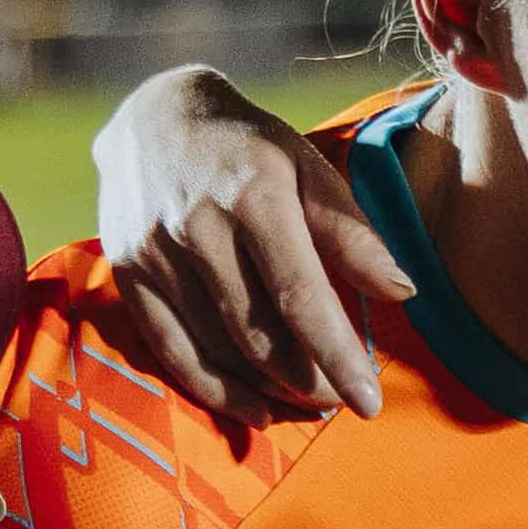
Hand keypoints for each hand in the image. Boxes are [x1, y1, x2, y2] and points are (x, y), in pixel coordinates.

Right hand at [88, 65, 414, 421]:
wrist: (152, 118)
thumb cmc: (247, 146)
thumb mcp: (307, 166)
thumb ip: (350, 231)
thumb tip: (400, 292)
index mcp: (254, 195)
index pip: (301, 296)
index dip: (337, 356)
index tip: (369, 402)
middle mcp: (198, 228)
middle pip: (258, 334)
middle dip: (308, 380)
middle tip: (341, 399)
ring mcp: (155, 254)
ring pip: (219, 350)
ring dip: (270, 390)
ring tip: (308, 401)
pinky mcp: (127, 274)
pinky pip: (173, 352)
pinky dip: (216, 390)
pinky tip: (255, 410)